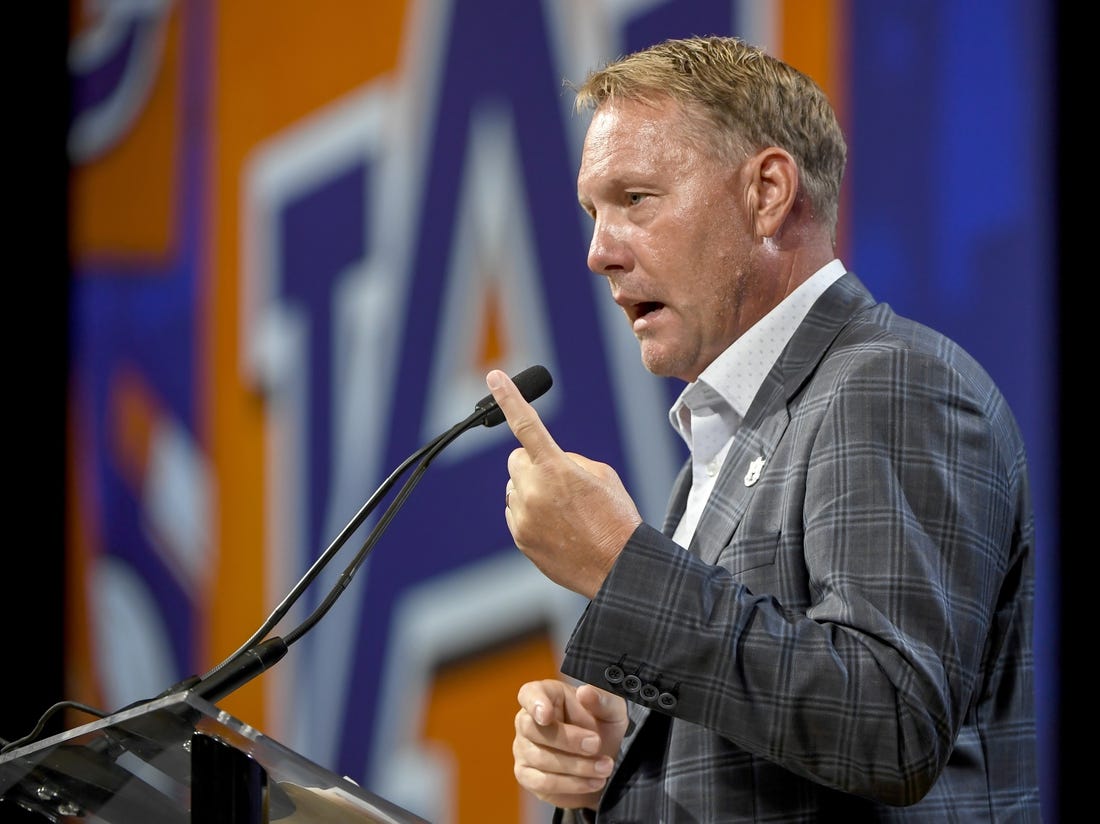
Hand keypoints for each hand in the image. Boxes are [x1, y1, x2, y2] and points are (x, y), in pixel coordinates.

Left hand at [487, 369, 641, 597]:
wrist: (618, 568)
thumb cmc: (617, 519)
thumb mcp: (602, 476)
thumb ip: (567, 460)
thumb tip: (545, 462)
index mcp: (557, 468)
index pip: (527, 425)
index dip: (508, 398)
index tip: (494, 378)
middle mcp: (534, 490)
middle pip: (517, 460)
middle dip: (533, 463)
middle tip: (559, 481)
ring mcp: (523, 516)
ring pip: (516, 488)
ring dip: (533, 491)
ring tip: (566, 512)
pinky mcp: (520, 537)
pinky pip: (516, 513)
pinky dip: (531, 514)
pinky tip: (557, 527)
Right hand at [513, 679, 627, 809]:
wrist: (602, 762)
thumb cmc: (602, 728)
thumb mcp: (612, 711)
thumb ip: (603, 700)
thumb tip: (585, 692)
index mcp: (547, 696)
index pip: (529, 694)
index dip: (534, 703)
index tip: (546, 715)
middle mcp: (528, 720)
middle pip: (532, 728)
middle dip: (568, 740)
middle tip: (596, 744)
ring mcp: (524, 749)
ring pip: (540, 758)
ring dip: (577, 766)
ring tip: (604, 767)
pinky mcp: (527, 776)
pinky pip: (543, 782)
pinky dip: (572, 784)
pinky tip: (593, 781)